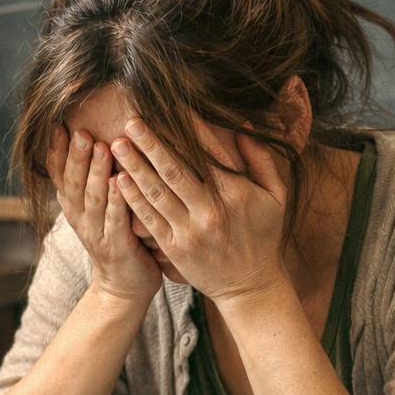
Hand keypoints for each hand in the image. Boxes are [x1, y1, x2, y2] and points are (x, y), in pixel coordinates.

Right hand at [47, 124, 161, 303]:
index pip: (58, 174)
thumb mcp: (97, 207)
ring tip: (102, 148)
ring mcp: (95, 233)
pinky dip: (116, 200)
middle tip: (83, 131)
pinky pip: (114, 220)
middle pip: (73, 182)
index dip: (56, 151)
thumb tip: (97, 137)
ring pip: (92, 198)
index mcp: (72, 205)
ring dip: (96, 172)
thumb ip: (93, 179)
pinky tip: (120, 181)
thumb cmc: (117, 238)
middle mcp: (79, 217)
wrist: (124, 286)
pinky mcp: (115, 247)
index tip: (59, 125)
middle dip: (77, 156)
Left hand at [110, 117, 289, 304]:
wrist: (251, 287)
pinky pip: (150, 219)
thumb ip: (261, 161)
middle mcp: (211, 211)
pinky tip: (119, 180)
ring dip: (134, 167)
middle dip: (151, 143)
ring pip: (157, 192)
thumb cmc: (263, 237)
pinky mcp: (175, 248)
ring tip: (118, 145)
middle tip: (131, 121)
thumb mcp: (276, 196)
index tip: (172, 107)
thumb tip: (245, 128)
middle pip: (175, 170)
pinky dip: (133, 199)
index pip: (207, 152)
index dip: (189, 128)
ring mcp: (190, 231)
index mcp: (235, 193)